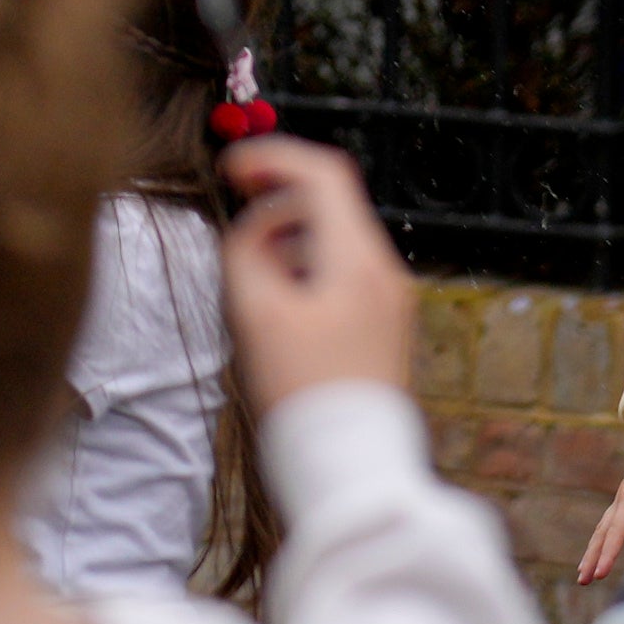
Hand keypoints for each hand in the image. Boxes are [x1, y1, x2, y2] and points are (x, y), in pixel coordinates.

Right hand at [216, 134, 414, 415]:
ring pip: (337, 237)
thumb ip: (247, 252)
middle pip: (333, 202)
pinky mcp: (386, 324)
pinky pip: (346, 271)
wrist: (351, 466)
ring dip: (291, 234)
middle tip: (235, 210)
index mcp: (358, 260)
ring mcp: (391, 299)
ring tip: (251, 267)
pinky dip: (310, 264)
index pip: (322, 173)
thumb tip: (252, 227)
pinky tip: (280, 298)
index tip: (231, 168)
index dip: (272, 157)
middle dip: (279, 198)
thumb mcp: (256, 314)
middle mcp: (385, 271)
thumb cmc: (302, 394)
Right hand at [574, 448, 623, 588]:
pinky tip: (590, 566)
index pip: (618, 528)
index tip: (601, 574)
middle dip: (594, 557)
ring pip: (601, 533)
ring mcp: (619, 506)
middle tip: (585, 581)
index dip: (609, 551)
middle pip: (603, 533)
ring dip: (591, 556)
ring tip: (582, 579)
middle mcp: (621, 501)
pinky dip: (598, 549)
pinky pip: (606, 532)